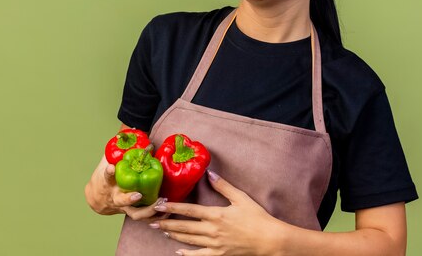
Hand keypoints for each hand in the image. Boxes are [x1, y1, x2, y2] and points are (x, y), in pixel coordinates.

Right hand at [84, 155, 165, 220]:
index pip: (106, 178)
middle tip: (138, 194)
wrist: (99, 198)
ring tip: (159, 202)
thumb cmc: (107, 177)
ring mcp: (125, 208)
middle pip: (121, 201)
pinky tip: (167, 211)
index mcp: (108, 184)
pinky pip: (146, 218)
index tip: (111, 168)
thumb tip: (133, 129)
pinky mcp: (134, 212)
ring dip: (148, 210)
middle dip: (129, 199)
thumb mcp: (108, 161)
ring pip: (135, 214)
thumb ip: (120, 148)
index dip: (108, 173)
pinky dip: (156, 216)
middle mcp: (116, 198)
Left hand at [150, 171, 283, 255]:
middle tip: (151, 221)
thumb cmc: (257, 217)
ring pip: (189, 240)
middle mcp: (212, 230)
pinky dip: (188, 254)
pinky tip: (179, 252)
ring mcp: (215, 244)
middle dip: (167, 223)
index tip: (160, 204)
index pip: (189, 210)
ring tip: (162, 231)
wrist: (269, 240)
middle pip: (185, 226)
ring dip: (174, 235)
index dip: (172, 207)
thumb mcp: (241, 198)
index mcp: (216, 214)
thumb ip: (223, 186)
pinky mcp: (219, 254)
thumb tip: (210, 173)